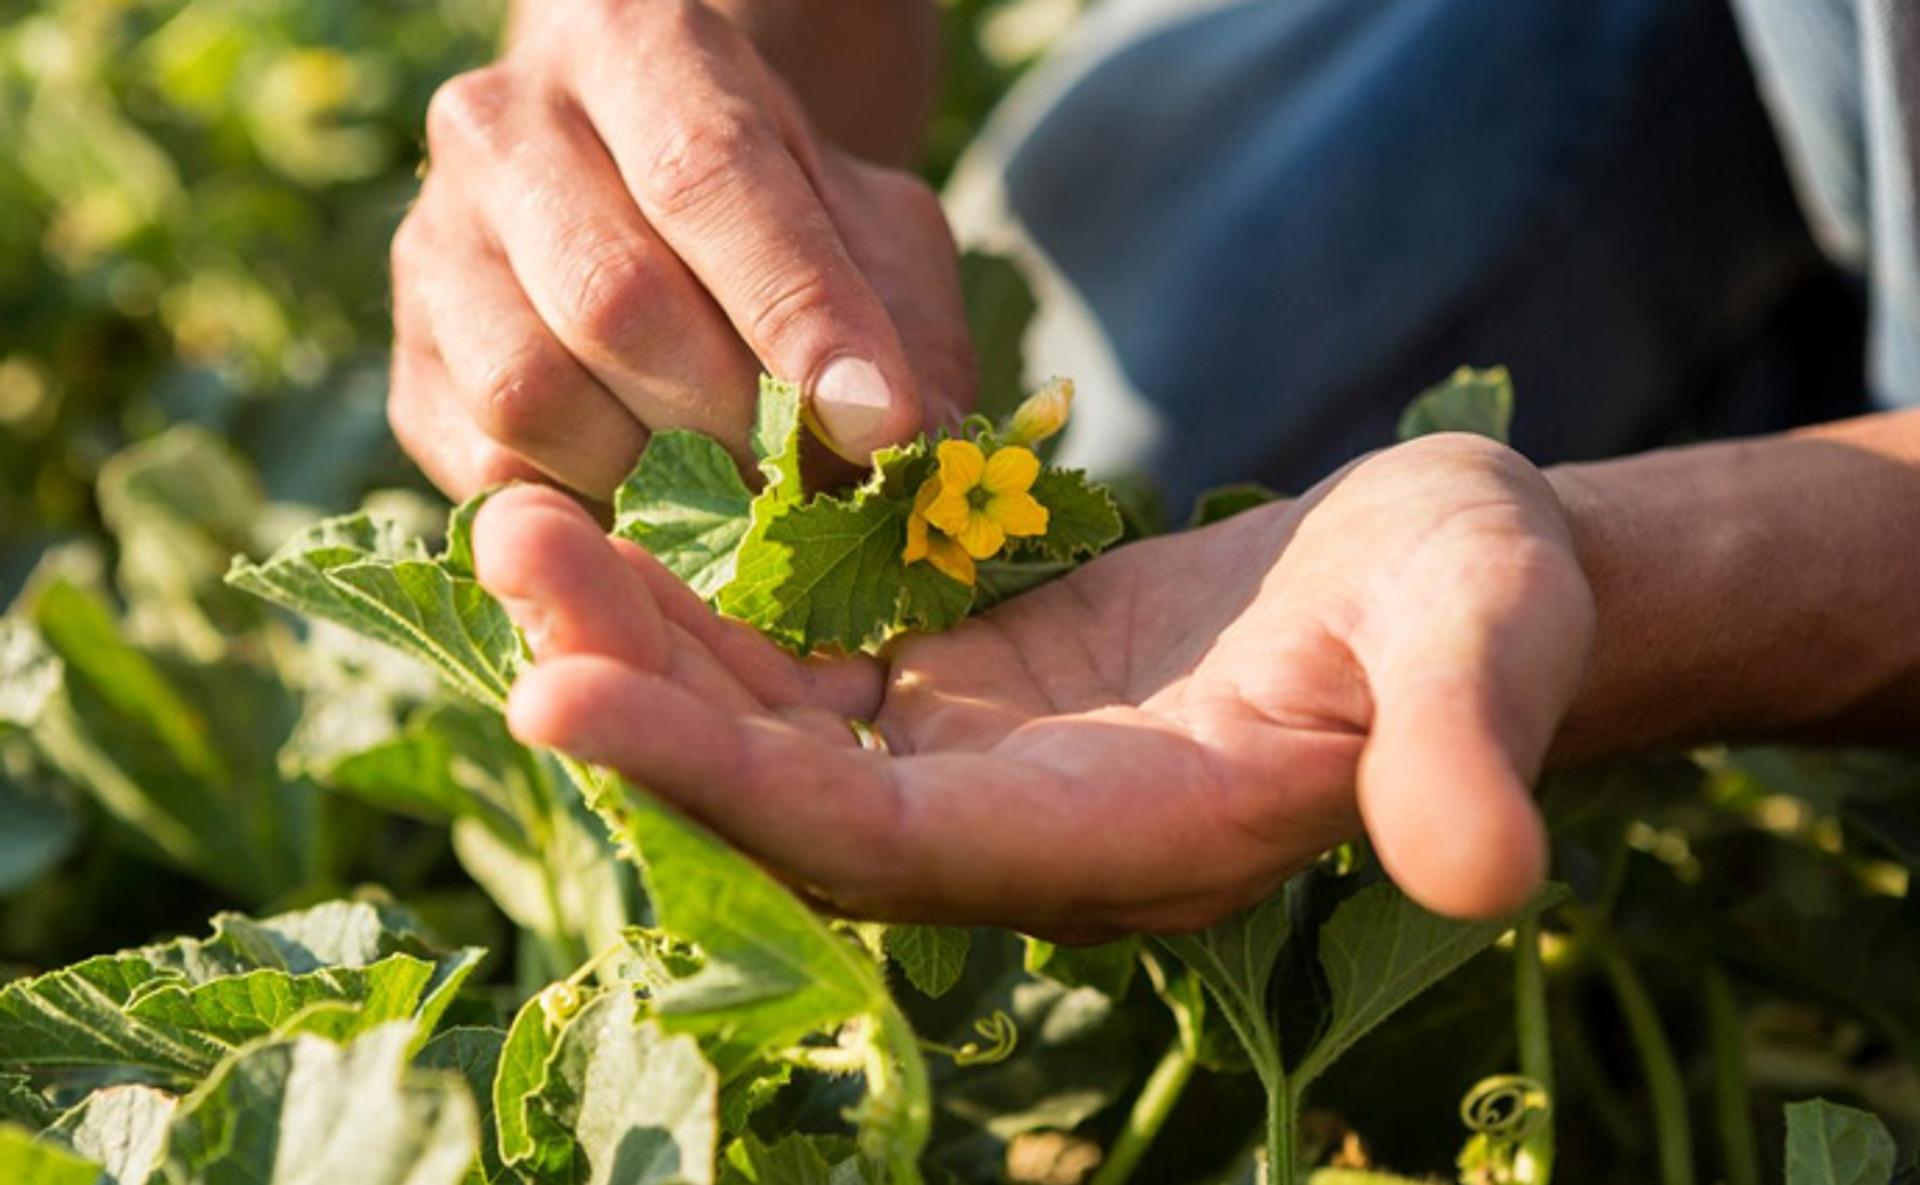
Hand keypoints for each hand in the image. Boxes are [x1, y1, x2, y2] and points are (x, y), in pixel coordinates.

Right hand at [390, 0, 971, 499]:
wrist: (646, 205)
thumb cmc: (785, 217)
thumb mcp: (869, 227)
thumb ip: (901, 321)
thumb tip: (912, 443)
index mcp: (632, 44)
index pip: (708, 177)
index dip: (800, 314)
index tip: (879, 423)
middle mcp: (503, 122)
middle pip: (615, 298)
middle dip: (738, 419)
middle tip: (819, 488)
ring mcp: (433, 241)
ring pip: (532, 391)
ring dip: (661, 479)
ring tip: (746, 502)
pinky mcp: (407, 362)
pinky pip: (487, 465)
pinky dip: (588, 512)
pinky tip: (664, 510)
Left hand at [471, 434, 1594, 933]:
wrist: (1446, 589)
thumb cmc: (1478, 604)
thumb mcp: (1486, 644)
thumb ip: (1463, 748)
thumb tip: (1484, 866)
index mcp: (1125, 845)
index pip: (881, 846)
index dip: (723, 785)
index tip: (561, 700)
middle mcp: (1025, 834)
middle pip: (786, 796)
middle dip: (638, 696)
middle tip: (508, 554)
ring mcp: (987, 766)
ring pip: (778, 729)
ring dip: (648, 644)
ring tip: (525, 524)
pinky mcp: (971, 692)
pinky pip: (812, 667)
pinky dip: (717, 610)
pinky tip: (632, 532)